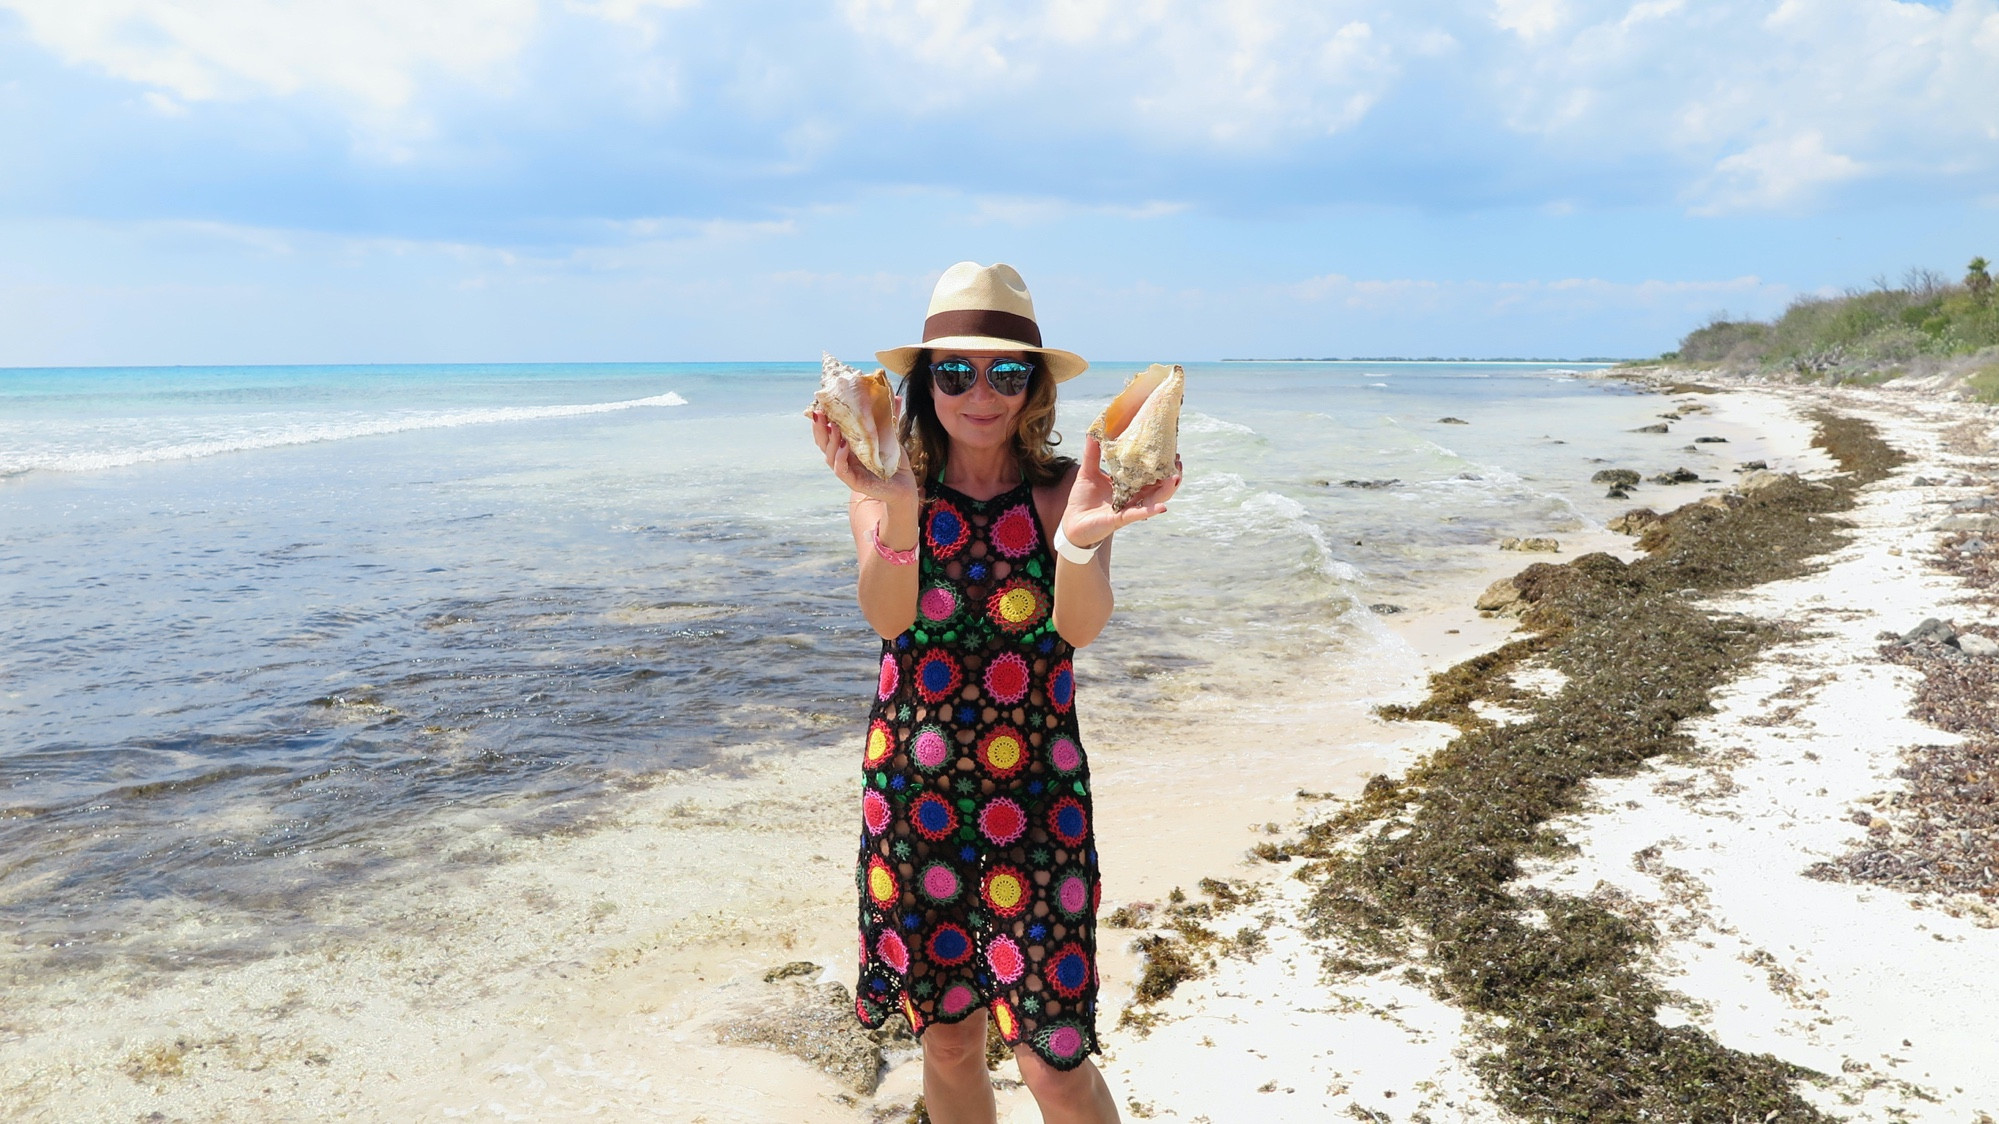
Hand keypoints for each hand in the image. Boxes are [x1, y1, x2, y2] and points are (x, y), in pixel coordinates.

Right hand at [809, 404, 916, 504]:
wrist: (905, 482)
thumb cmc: (893, 461)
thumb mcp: (890, 436)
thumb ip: (890, 418)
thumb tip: (896, 396)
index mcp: (847, 446)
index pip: (827, 433)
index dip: (821, 420)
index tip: (820, 404)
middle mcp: (843, 458)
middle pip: (823, 443)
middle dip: (819, 428)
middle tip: (819, 412)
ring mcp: (847, 470)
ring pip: (829, 455)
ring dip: (829, 440)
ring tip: (833, 426)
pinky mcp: (854, 481)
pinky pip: (841, 469)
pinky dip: (840, 457)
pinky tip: (844, 446)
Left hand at [1060, 434, 1182, 549]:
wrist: (1071, 522)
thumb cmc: (1082, 498)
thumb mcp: (1087, 471)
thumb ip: (1092, 452)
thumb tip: (1094, 430)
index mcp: (1128, 484)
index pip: (1149, 472)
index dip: (1161, 461)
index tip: (1171, 448)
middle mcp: (1133, 496)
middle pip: (1158, 485)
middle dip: (1171, 474)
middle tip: (1179, 460)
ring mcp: (1129, 508)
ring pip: (1154, 499)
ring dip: (1167, 490)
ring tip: (1176, 477)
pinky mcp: (1121, 519)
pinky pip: (1139, 514)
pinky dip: (1150, 511)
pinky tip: (1163, 507)